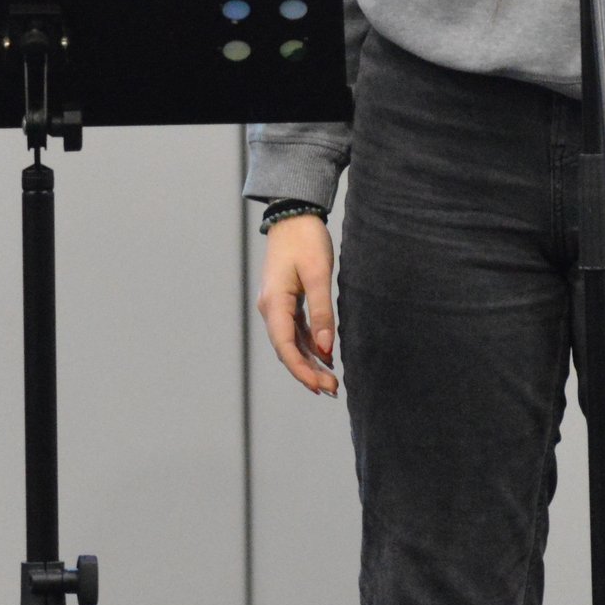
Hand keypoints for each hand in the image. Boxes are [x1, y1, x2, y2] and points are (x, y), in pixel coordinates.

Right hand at [256, 214, 337, 395]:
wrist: (294, 215)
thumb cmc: (306, 240)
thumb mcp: (318, 275)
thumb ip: (322, 311)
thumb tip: (326, 349)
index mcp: (274, 303)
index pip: (284, 346)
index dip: (301, 370)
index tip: (320, 386)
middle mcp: (270, 308)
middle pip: (286, 349)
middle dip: (307, 372)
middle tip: (333, 389)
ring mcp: (276, 306)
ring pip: (290, 343)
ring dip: (309, 362)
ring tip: (330, 380)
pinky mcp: (285, 301)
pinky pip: (295, 331)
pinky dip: (309, 346)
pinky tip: (325, 357)